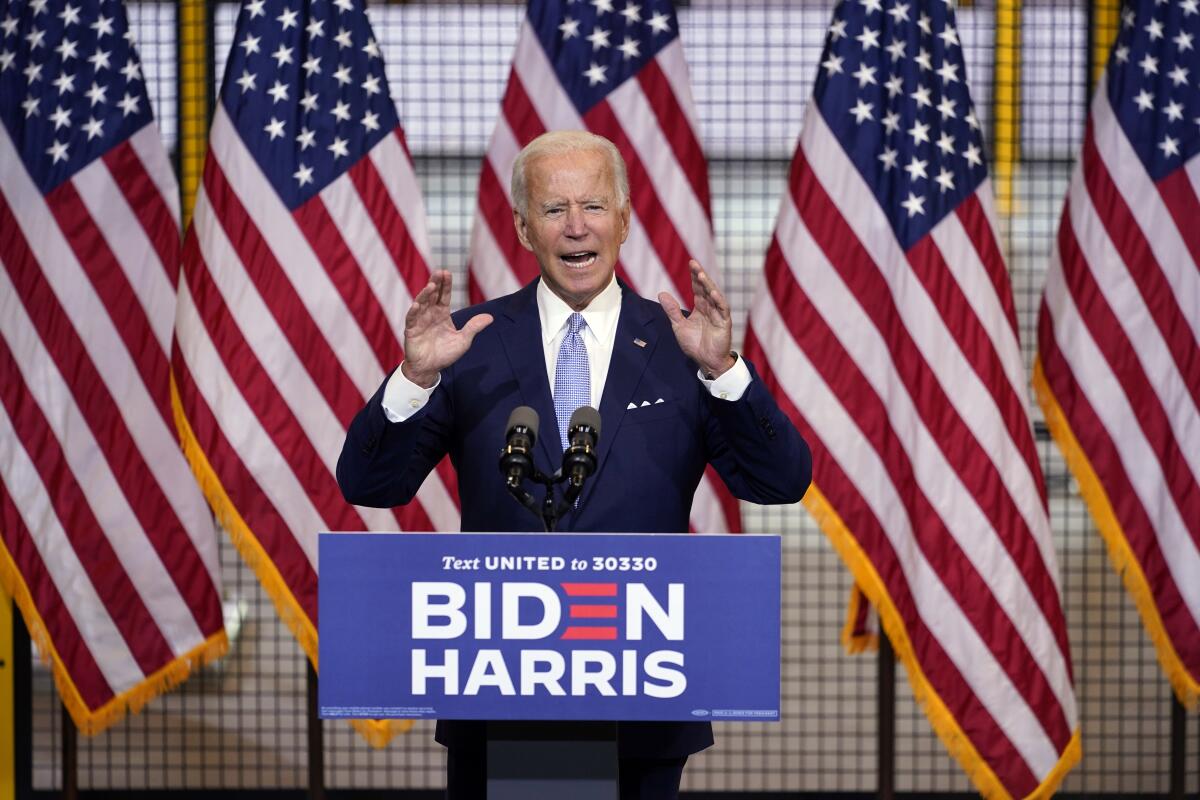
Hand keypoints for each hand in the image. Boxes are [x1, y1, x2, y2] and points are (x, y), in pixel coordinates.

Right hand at [401, 270, 492, 387]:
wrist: (430, 369)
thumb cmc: (446, 354)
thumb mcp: (463, 340)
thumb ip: (474, 327)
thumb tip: (490, 318)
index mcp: (442, 314)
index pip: (443, 296)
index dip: (445, 285)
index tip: (447, 272)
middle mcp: (430, 314)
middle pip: (432, 295)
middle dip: (435, 283)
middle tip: (439, 272)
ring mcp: (419, 321)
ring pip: (421, 303)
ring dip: (425, 294)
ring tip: (431, 286)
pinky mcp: (411, 330)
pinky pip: (411, 319)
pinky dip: (413, 311)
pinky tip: (417, 304)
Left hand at [658, 260, 734, 378]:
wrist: (706, 361)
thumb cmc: (695, 345)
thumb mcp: (679, 326)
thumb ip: (672, 310)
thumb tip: (661, 293)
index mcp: (701, 307)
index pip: (697, 288)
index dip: (694, 276)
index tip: (691, 263)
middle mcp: (710, 308)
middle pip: (705, 288)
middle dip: (700, 276)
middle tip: (694, 263)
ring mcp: (718, 314)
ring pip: (714, 296)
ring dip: (708, 285)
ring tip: (701, 275)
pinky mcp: (724, 323)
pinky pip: (722, 310)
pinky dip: (718, 301)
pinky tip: (713, 293)